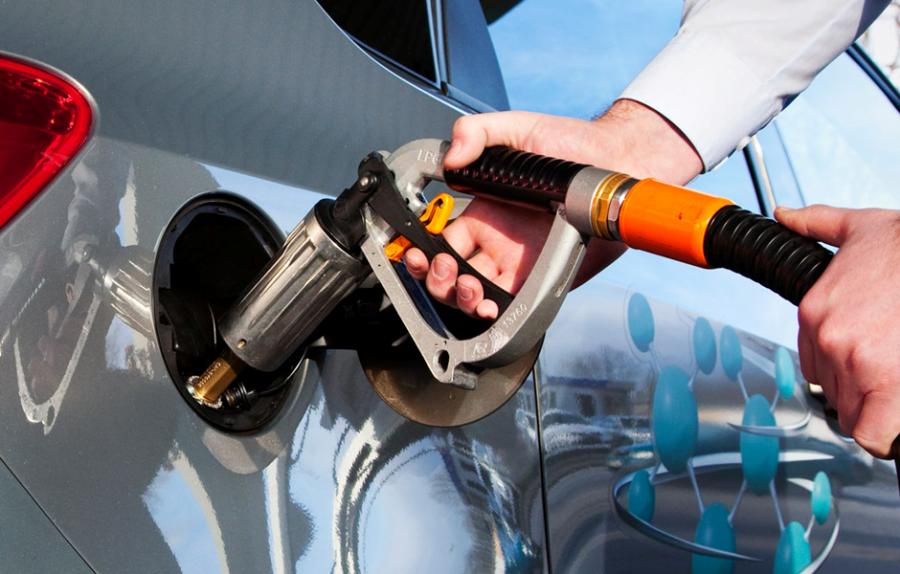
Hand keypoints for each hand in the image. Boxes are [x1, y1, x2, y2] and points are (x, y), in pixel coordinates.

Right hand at [405, 100, 702, 317]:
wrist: (619, 163)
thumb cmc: (572, 145)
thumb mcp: (518, 126)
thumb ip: (477, 131)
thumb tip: (452, 157)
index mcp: (484, 213)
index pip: (443, 241)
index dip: (426, 252)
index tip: (420, 254)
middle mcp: (498, 244)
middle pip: (453, 276)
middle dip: (438, 281)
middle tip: (444, 271)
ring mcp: (520, 266)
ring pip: (476, 297)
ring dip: (461, 300)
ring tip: (469, 288)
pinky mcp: (544, 282)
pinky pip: (513, 307)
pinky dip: (494, 314)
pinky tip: (489, 306)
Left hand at [776, 205, 899, 458]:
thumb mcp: (859, 227)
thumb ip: (816, 223)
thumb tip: (787, 214)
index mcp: (814, 310)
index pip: (815, 362)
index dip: (844, 369)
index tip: (866, 368)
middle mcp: (826, 337)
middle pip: (833, 389)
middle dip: (860, 388)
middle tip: (887, 373)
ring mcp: (852, 360)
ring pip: (852, 410)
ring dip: (875, 406)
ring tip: (893, 384)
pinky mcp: (883, 383)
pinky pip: (873, 433)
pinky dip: (884, 435)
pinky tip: (894, 426)